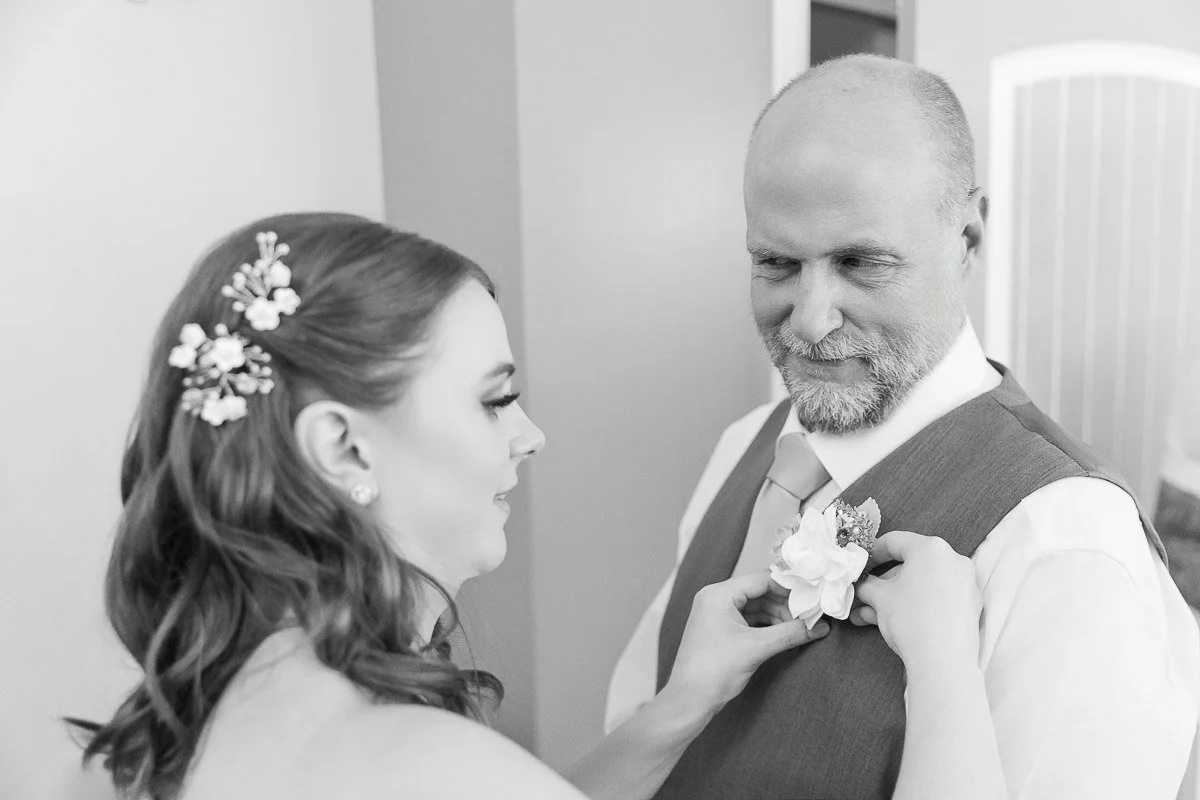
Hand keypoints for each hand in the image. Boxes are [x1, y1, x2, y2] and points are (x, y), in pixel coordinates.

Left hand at [665, 570, 828, 713]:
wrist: (689, 700)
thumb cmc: (714, 671)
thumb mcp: (756, 648)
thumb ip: (790, 633)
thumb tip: (820, 626)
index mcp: (718, 594)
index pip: (761, 579)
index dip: (789, 588)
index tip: (812, 597)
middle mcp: (716, 598)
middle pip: (760, 592)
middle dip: (786, 605)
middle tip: (810, 617)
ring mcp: (718, 614)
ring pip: (757, 607)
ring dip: (779, 617)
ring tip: (801, 629)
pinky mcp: (721, 630)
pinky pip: (750, 620)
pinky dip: (768, 627)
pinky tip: (786, 636)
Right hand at [849, 531, 980, 674]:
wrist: (944, 662)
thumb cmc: (911, 620)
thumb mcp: (880, 598)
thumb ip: (867, 585)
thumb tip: (862, 585)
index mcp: (931, 548)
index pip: (895, 541)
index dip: (872, 553)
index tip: (861, 564)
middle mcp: (953, 560)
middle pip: (910, 565)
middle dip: (883, 583)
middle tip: (864, 597)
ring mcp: (966, 583)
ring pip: (923, 584)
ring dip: (896, 598)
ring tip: (870, 617)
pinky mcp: (971, 606)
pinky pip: (938, 597)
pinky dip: (918, 605)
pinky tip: (895, 622)